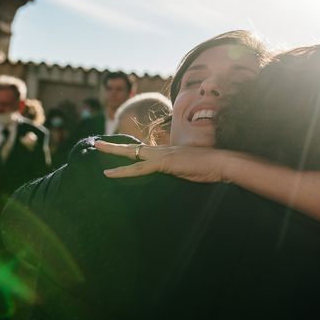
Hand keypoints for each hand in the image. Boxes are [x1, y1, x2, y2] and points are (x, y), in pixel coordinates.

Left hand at [94, 140, 231, 183]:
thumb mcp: (191, 170)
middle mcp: (163, 150)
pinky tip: (109, 173)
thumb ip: (181, 170)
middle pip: (134, 147)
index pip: (145, 151)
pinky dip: (123, 171)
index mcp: (169, 152)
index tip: (119, 151)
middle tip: (97, 143)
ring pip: (133, 153)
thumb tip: (178, 176)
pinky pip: (139, 167)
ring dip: (113, 151)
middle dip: (114, 146)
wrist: (222, 162)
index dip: (131, 151)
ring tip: (97, 147)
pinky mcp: (165, 163)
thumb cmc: (211, 168)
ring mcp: (163, 155)